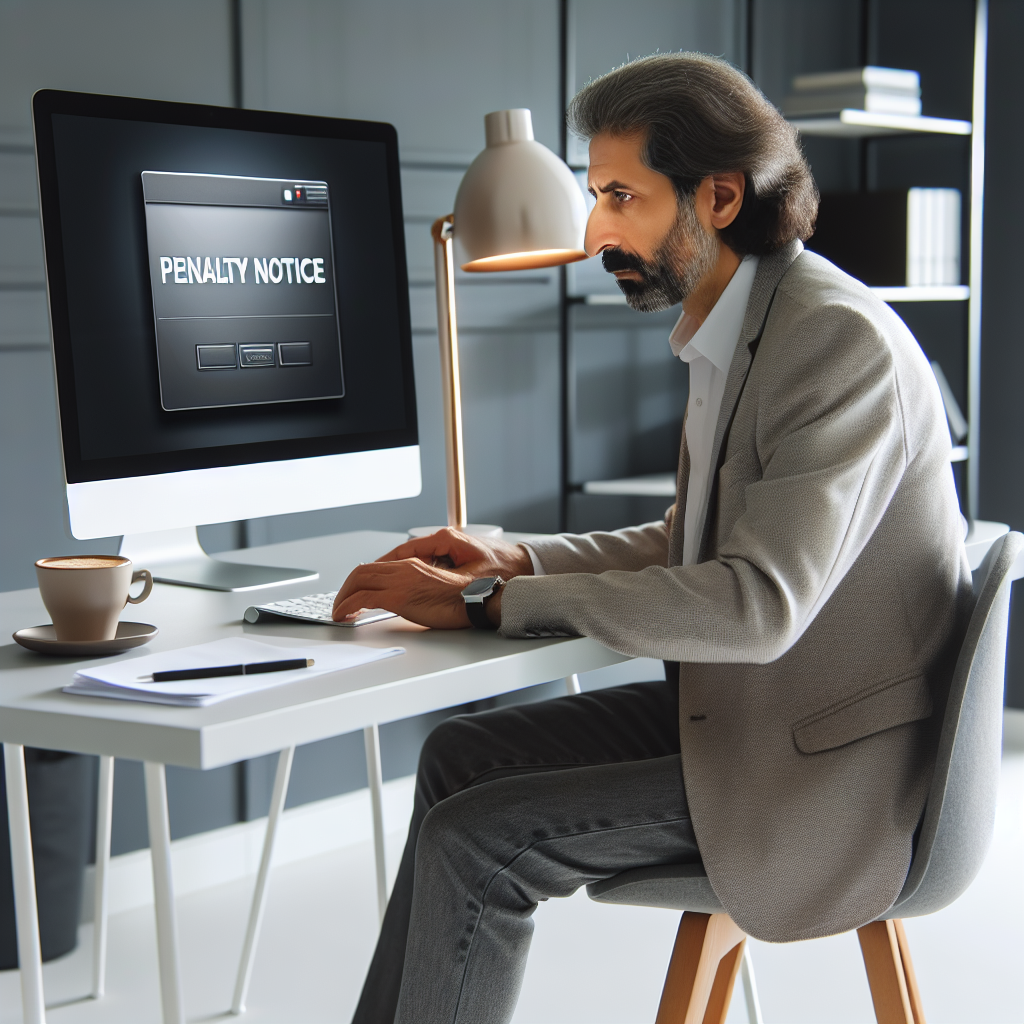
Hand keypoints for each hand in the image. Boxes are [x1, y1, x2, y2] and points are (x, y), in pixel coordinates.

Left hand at [333, 558, 473, 628]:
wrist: (477, 601)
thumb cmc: (464, 599)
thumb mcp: (435, 589)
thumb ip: (416, 590)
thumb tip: (404, 603)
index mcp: (414, 565)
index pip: (377, 566)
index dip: (360, 579)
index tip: (355, 593)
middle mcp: (404, 568)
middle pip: (362, 571)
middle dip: (345, 588)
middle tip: (340, 603)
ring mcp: (400, 580)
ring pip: (358, 580)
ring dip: (342, 596)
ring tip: (339, 611)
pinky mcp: (398, 596)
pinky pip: (362, 598)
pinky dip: (347, 606)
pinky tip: (344, 617)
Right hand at [376, 528, 533, 579]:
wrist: (526, 566)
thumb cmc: (505, 569)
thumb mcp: (471, 578)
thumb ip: (445, 581)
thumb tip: (422, 586)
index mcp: (447, 539)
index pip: (406, 549)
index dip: (385, 563)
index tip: (369, 573)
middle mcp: (446, 540)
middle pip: (407, 554)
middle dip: (387, 569)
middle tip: (368, 583)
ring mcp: (450, 548)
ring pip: (416, 560)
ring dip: (401, 573)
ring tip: (386, 588)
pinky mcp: (455, 557)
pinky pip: (428, 565)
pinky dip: (416, 575)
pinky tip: (410, 589)